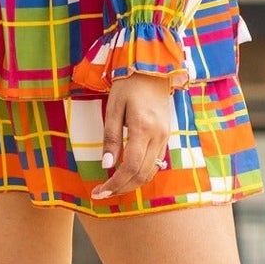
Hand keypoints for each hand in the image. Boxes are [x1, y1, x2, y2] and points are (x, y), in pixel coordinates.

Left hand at [90, 73, 173, 200]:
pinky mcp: (166, 135)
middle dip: (121, 188)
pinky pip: (156, 162)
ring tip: (113, 187)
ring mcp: (165, 136)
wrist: (153, 69)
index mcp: (143, 128)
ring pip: (151, 171)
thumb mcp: (113, 108)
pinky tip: (127, 174)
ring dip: (132, 184)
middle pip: (142, 174)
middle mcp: (158, 136)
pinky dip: (141, 173)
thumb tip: (107, 165)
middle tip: (102, 194)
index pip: (130, 167)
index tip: (99, 192)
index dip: (114, 184)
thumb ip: (110, 138)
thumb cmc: (128, 85)